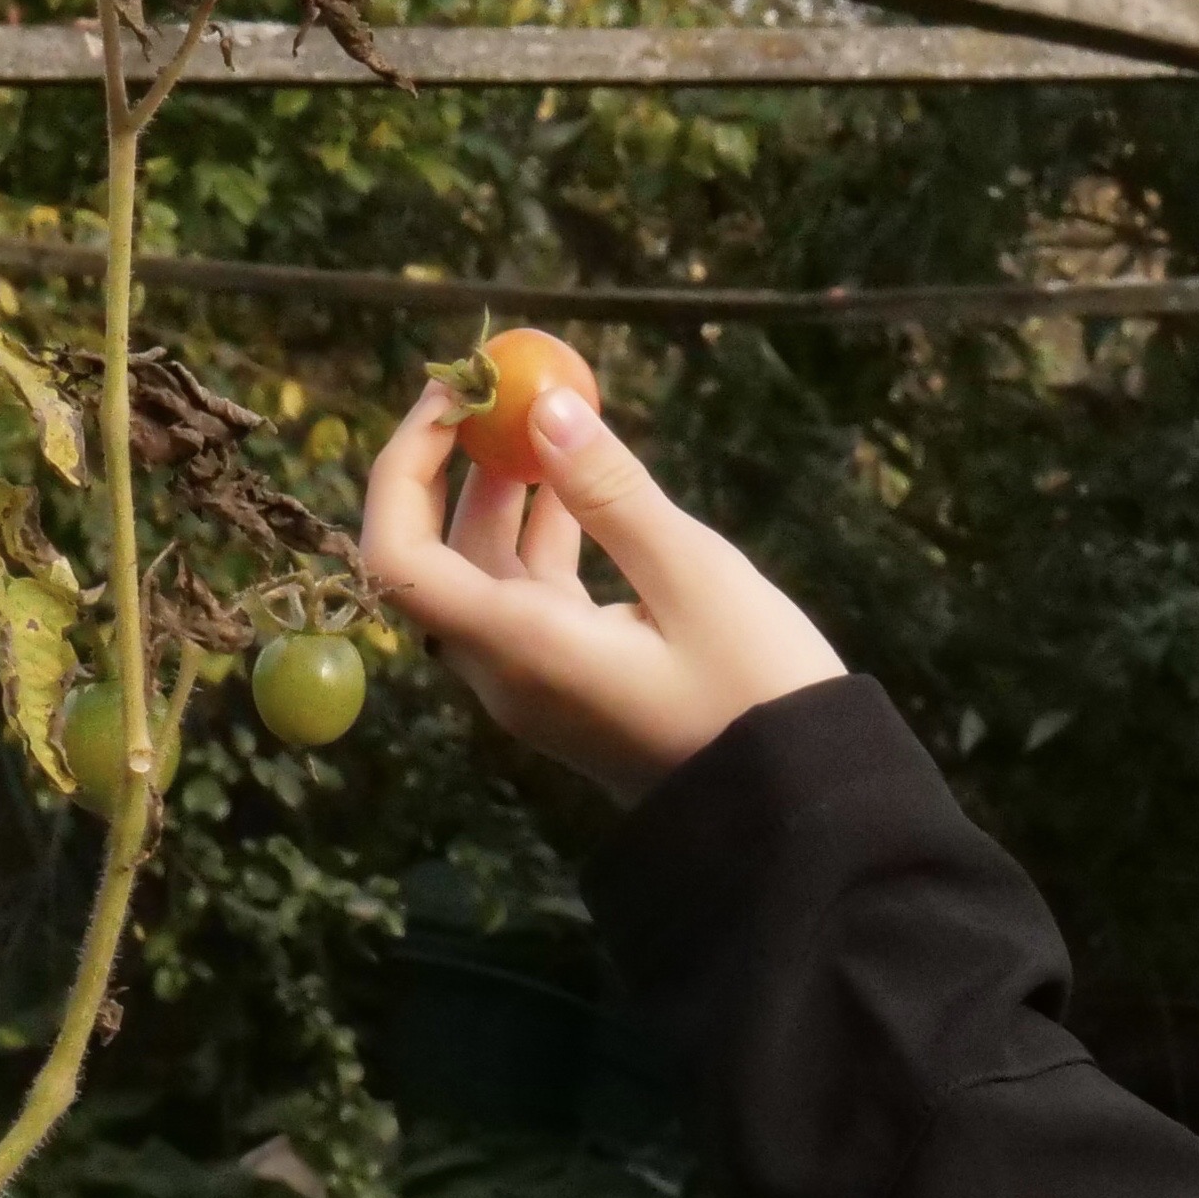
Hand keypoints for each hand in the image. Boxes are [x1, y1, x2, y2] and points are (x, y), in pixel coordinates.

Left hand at [359, 378, 846, 802]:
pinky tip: (574, 486)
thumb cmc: (756, 691)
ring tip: (542, 419)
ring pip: (487, 575)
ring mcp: (539, 681)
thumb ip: (612, 491)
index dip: (403, 467)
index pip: (399, 556)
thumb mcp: (694, 574)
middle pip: (437, 558)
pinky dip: (543, 535)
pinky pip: (532, 597)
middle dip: (455, 468)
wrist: (799, 806)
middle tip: (498, 392)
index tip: (450, 396)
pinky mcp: (574, 682)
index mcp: (520, 649)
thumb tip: (546, 407)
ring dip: (503, 495)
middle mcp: (509, 670)